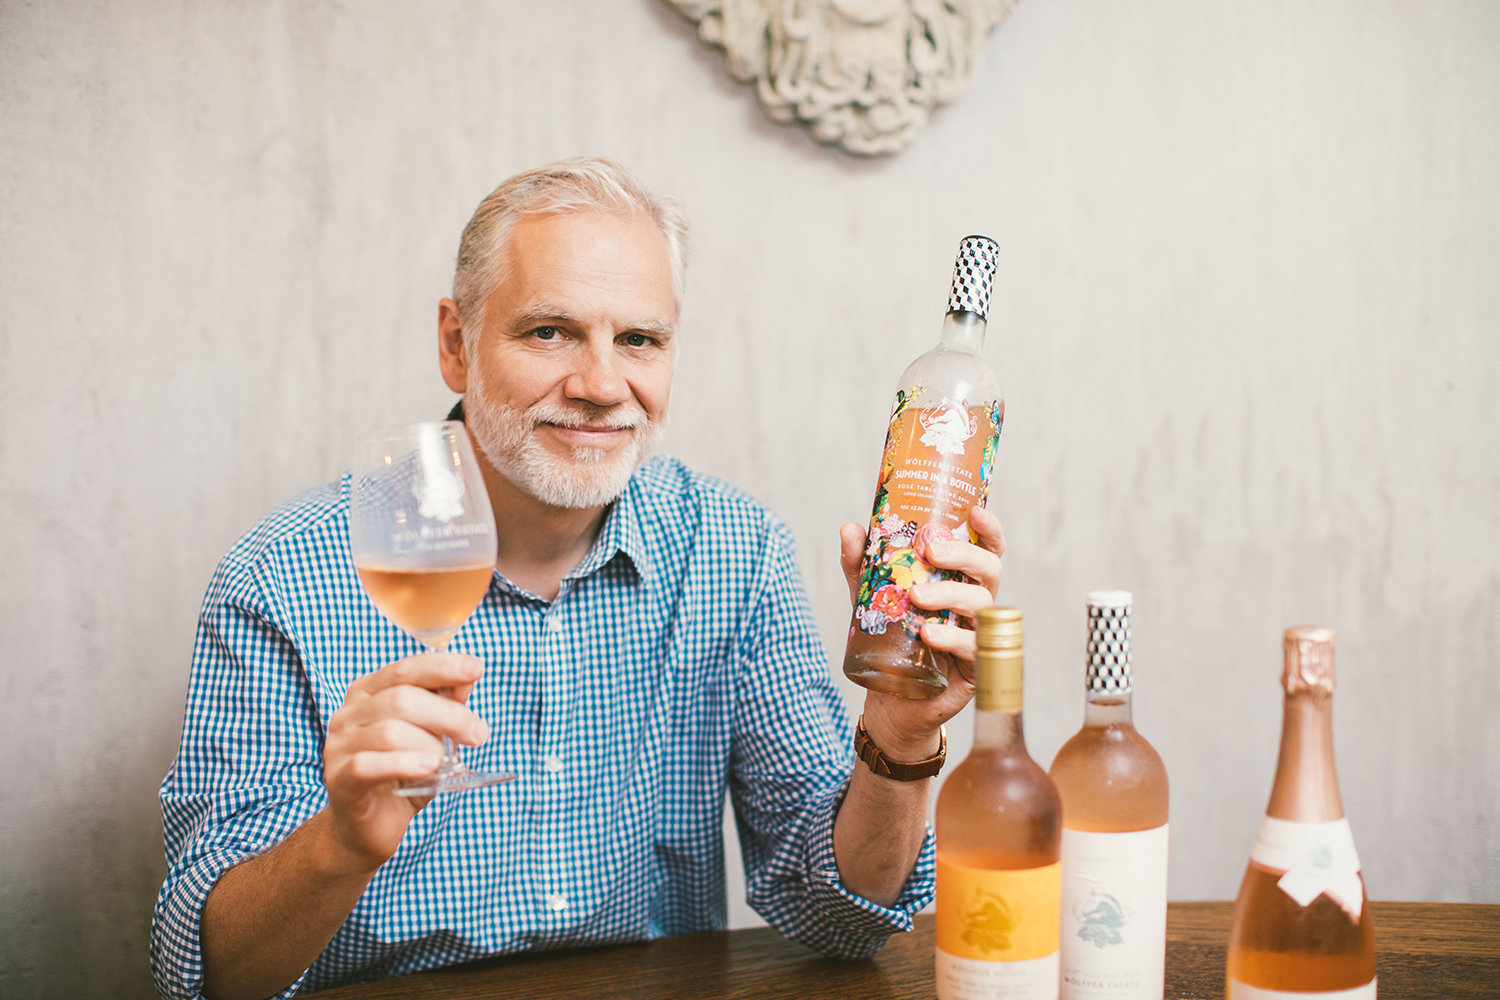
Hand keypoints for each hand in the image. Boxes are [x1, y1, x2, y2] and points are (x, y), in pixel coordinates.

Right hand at [321, 653, 487, 871]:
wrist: (370, 827)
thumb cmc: (404, 774)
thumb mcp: (432, 736)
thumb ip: (446, 704)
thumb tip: (467, 678)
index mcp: (369, 692)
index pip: (406, 669)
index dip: (442, 667)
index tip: (476, 668)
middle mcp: (348, 714)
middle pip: (402, 699)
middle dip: (449, 714)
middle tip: (478, 734)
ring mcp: (339, 746)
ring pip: (390, 732)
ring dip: (430, 745)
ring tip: (443, 762)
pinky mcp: (339, 780)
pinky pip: (369, 765)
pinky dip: (404, 764)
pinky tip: (428, 769)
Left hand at [838, 505, 1004, 759]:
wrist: (890, 700)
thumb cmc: (891, 641)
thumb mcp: (871, 597)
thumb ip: (862, 564)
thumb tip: (852, 528)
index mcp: (959, 581)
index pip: (986, 550)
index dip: (989, 530)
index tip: (975, 513)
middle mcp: (974, 605)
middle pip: (990, 570)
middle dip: (966, 555)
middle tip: (932, 551)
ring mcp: (977, 636)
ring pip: (982, 606)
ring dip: (952, 594)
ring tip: (917, 597)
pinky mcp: (973, 669)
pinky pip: (973, 648)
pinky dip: (953, 637)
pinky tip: (930, 634)